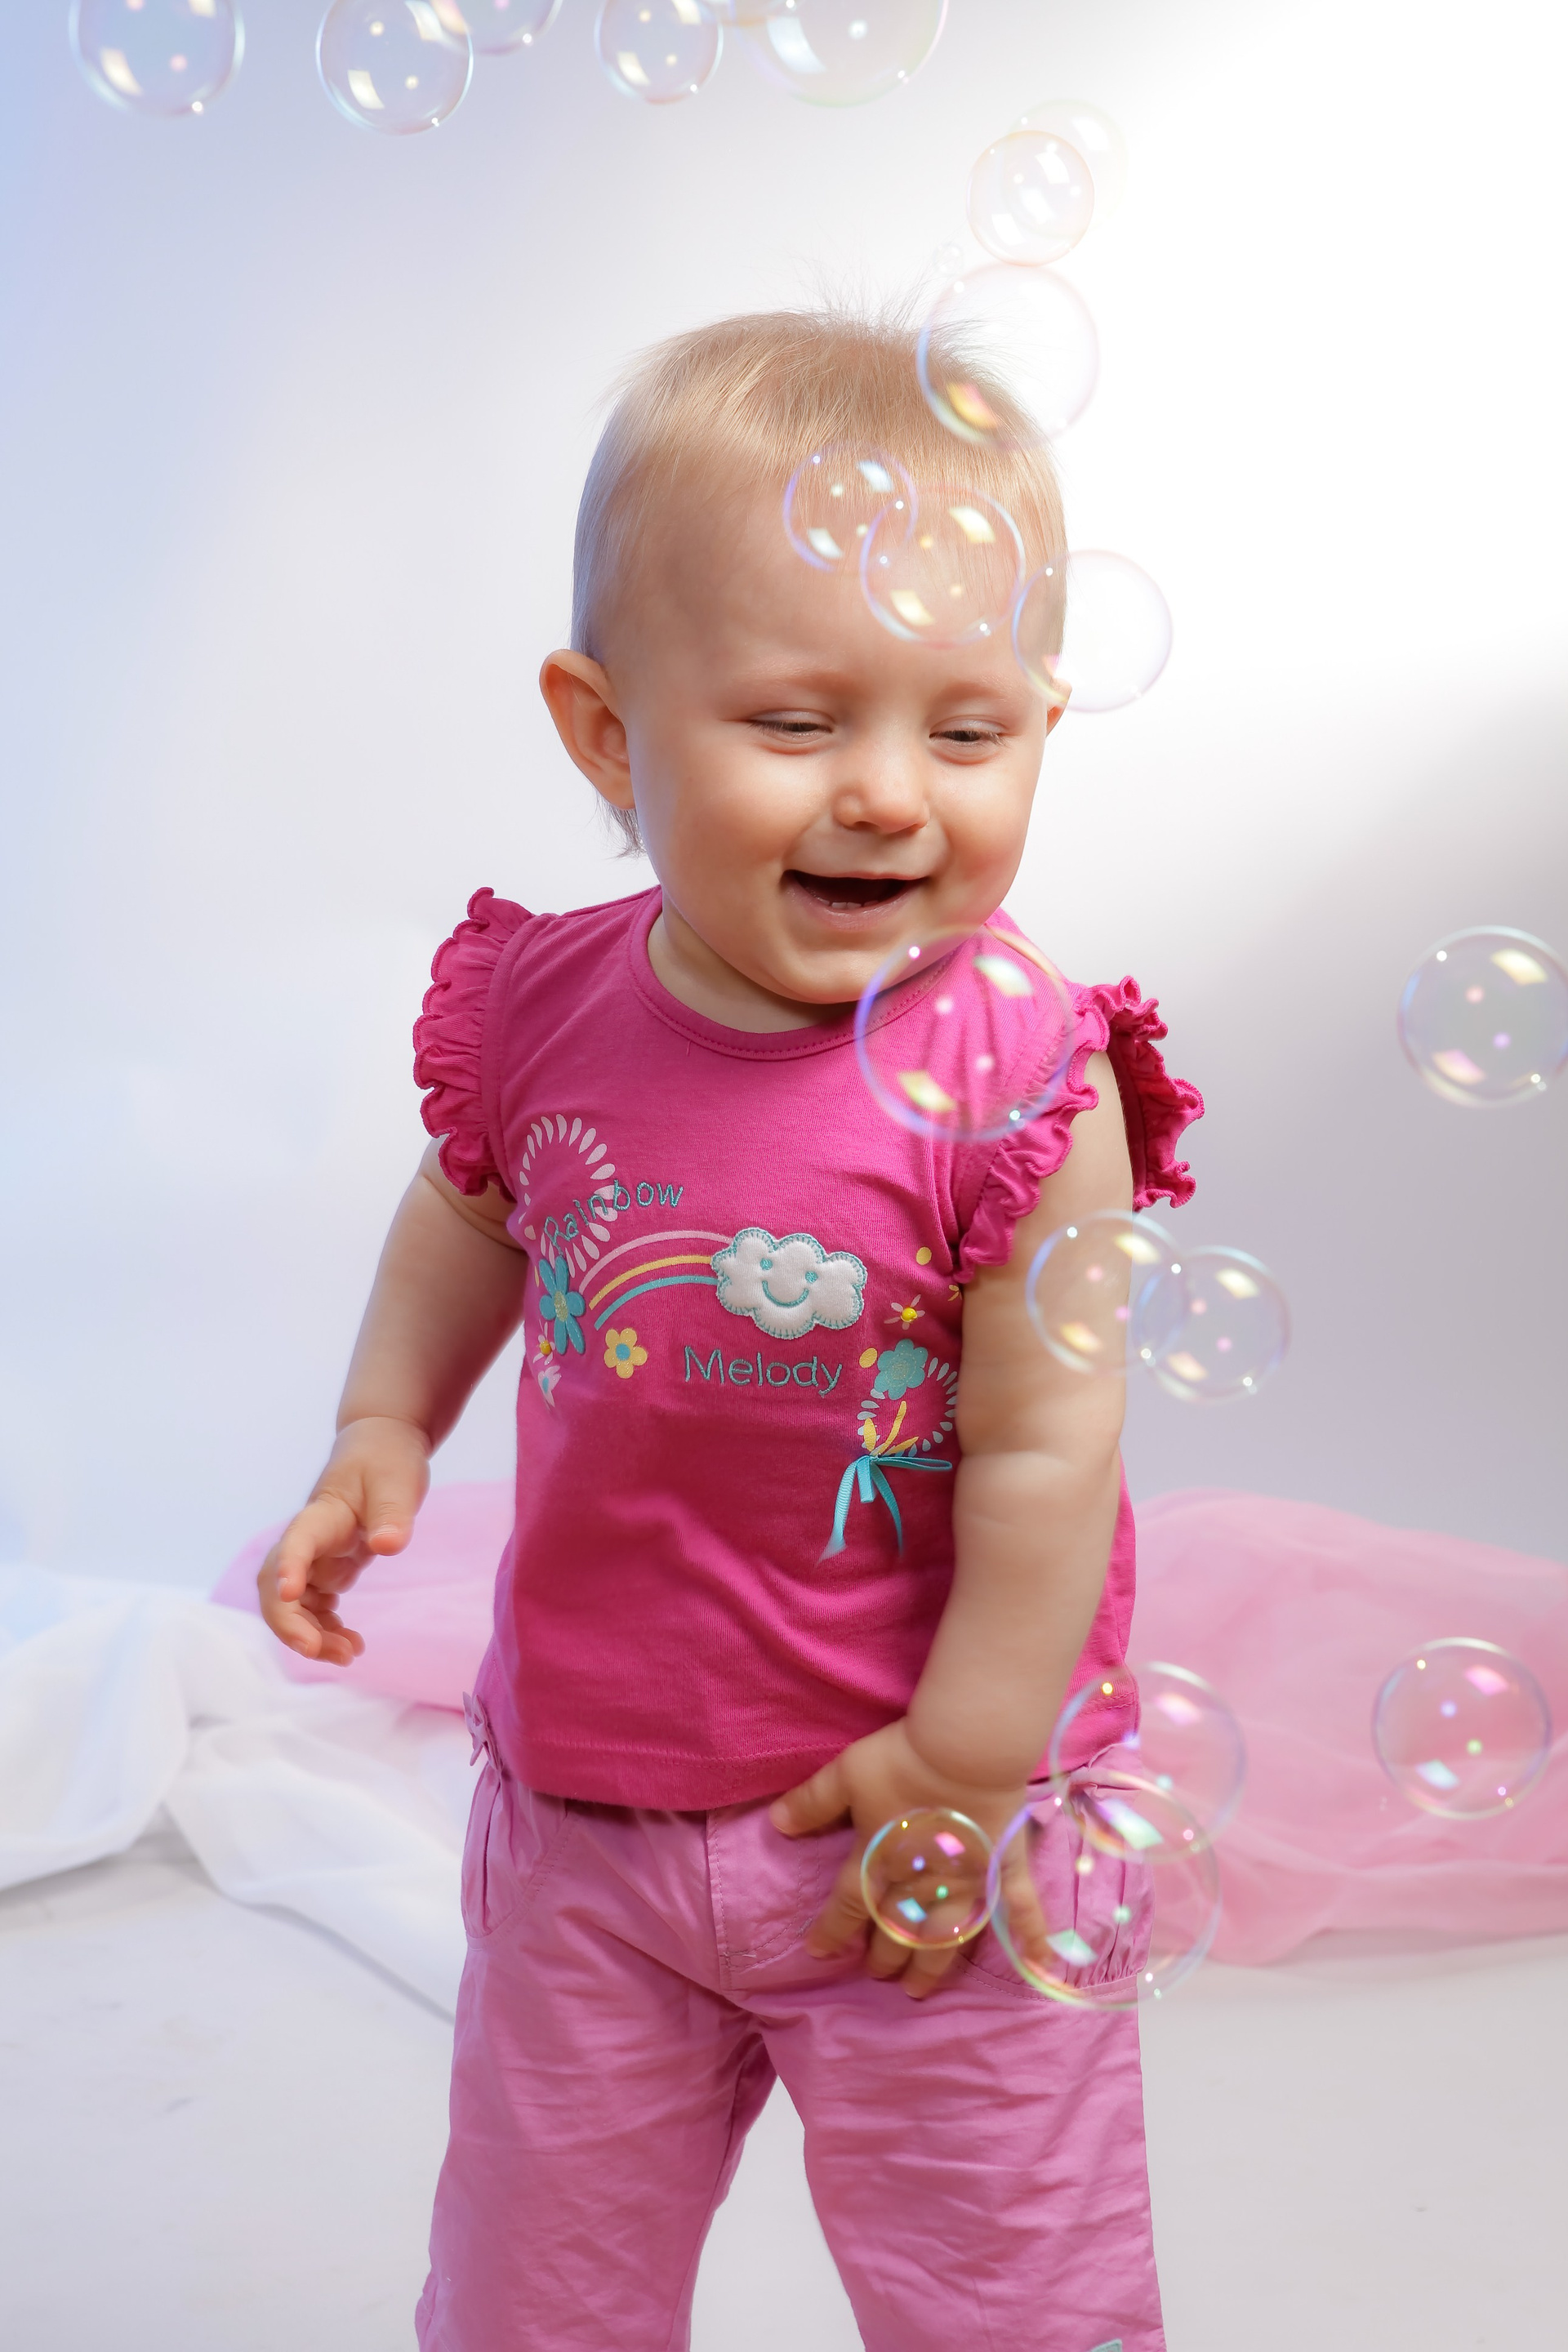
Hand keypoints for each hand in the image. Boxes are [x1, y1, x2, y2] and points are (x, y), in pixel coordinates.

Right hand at [256, 1416, 429, 1666]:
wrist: (380, 1447)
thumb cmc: (386, 1458)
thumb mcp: (398, 1481)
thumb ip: (392, 1512)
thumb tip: (387, 1545)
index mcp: (320, 1515)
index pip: (296, 1542)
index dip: (288, 1567)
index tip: (289, 1593)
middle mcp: (308, 1540)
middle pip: (277, 1586)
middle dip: (290, 1623)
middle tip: (322, 1651)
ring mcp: (314, 1558)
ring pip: (293, 1605)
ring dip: (310, 1634)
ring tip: (348, 1655)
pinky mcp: (326, 1569)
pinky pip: (313, 1608)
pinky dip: (325, 1630)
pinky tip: (351, 1645)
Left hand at [768, 1719, 1049, 1999]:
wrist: (964, 1749)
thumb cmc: (904, 1759)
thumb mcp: (846, 1774)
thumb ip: (812, 1802)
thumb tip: (775, 1823)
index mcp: (879, 1863)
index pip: (848, 1907)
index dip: (832, 1931)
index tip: (819, 1952)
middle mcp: (920, 1886)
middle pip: (898, 1930)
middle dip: (884, 1955)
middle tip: (877, 1974)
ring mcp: (966, 1883)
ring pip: (945, 1938)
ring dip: (931, 1966)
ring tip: (919, 1990)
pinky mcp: (1003, 1869)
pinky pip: (1022, 1911)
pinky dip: (1032, 1938)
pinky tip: (1041, 1968)